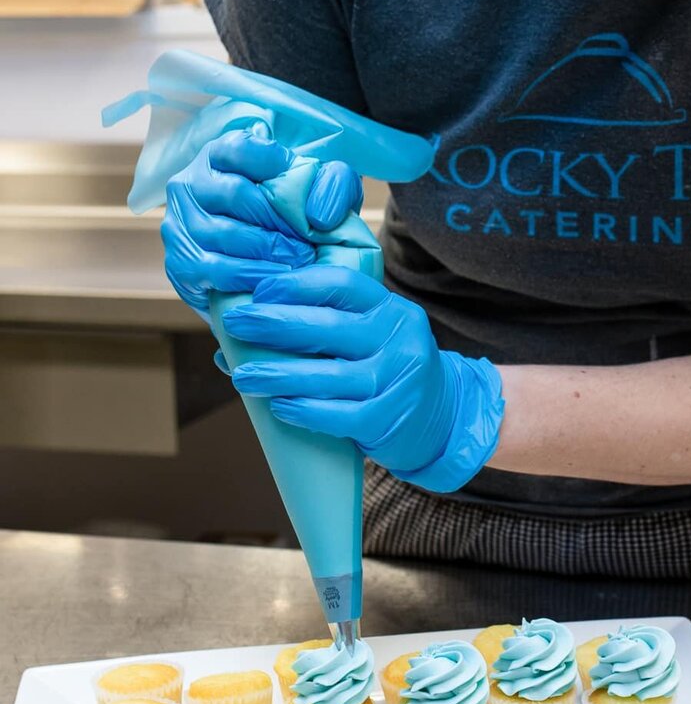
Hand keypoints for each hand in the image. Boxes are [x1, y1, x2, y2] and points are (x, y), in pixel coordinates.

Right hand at [162, 128, 362, 315]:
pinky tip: (273, 280)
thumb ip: (332, 183)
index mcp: (219, 154)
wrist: (270, 267)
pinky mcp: (180, 261)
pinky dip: (248, 275)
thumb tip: (319, 213)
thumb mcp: (319, 190)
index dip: (274, 166)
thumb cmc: (293, 217)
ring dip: (266, 250)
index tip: (301, 190)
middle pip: (234, 193)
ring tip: (299, 261)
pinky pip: (213, 268)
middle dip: (277, 219)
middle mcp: (191, 182)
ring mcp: (180, 222)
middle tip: (309, 240)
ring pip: (222, 232)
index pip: (240, 148)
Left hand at [221, 266, 503, 490]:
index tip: (259, 291)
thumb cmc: (387, 370)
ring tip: (243, 376)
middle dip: (275, 323)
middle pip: (329, 327)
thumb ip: (319, 327)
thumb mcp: (369, 337)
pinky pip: (339, 415)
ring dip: (279, 375)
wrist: (441, 417)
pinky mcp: (389, 419)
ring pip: (329, 375)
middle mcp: (398, 338)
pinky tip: (279, 407)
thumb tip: (238, 335)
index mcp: (389, 309)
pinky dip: (304, 411)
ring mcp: (396, 379)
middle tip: (237, 324)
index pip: (341, 285)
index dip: (296, 285)